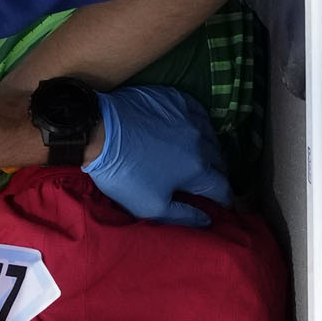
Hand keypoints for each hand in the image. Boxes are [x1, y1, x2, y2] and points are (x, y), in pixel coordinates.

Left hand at [85, 84, 230, 224]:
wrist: (98, 133)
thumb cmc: (123, 174)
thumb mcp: (150, 206)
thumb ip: (183, 215)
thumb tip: (207, 220)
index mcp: (198, 169)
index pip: (222, 188)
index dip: (224, 200)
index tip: (222, 206)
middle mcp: (200, 141)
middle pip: (219, 161)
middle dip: (217, 174)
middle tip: (206, 181)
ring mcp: (188, 117)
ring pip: (210, 135)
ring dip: (208, 148)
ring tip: (197, 156)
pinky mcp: (174, 100)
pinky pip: (196, 111)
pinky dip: (196, 122)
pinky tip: (189, 128)